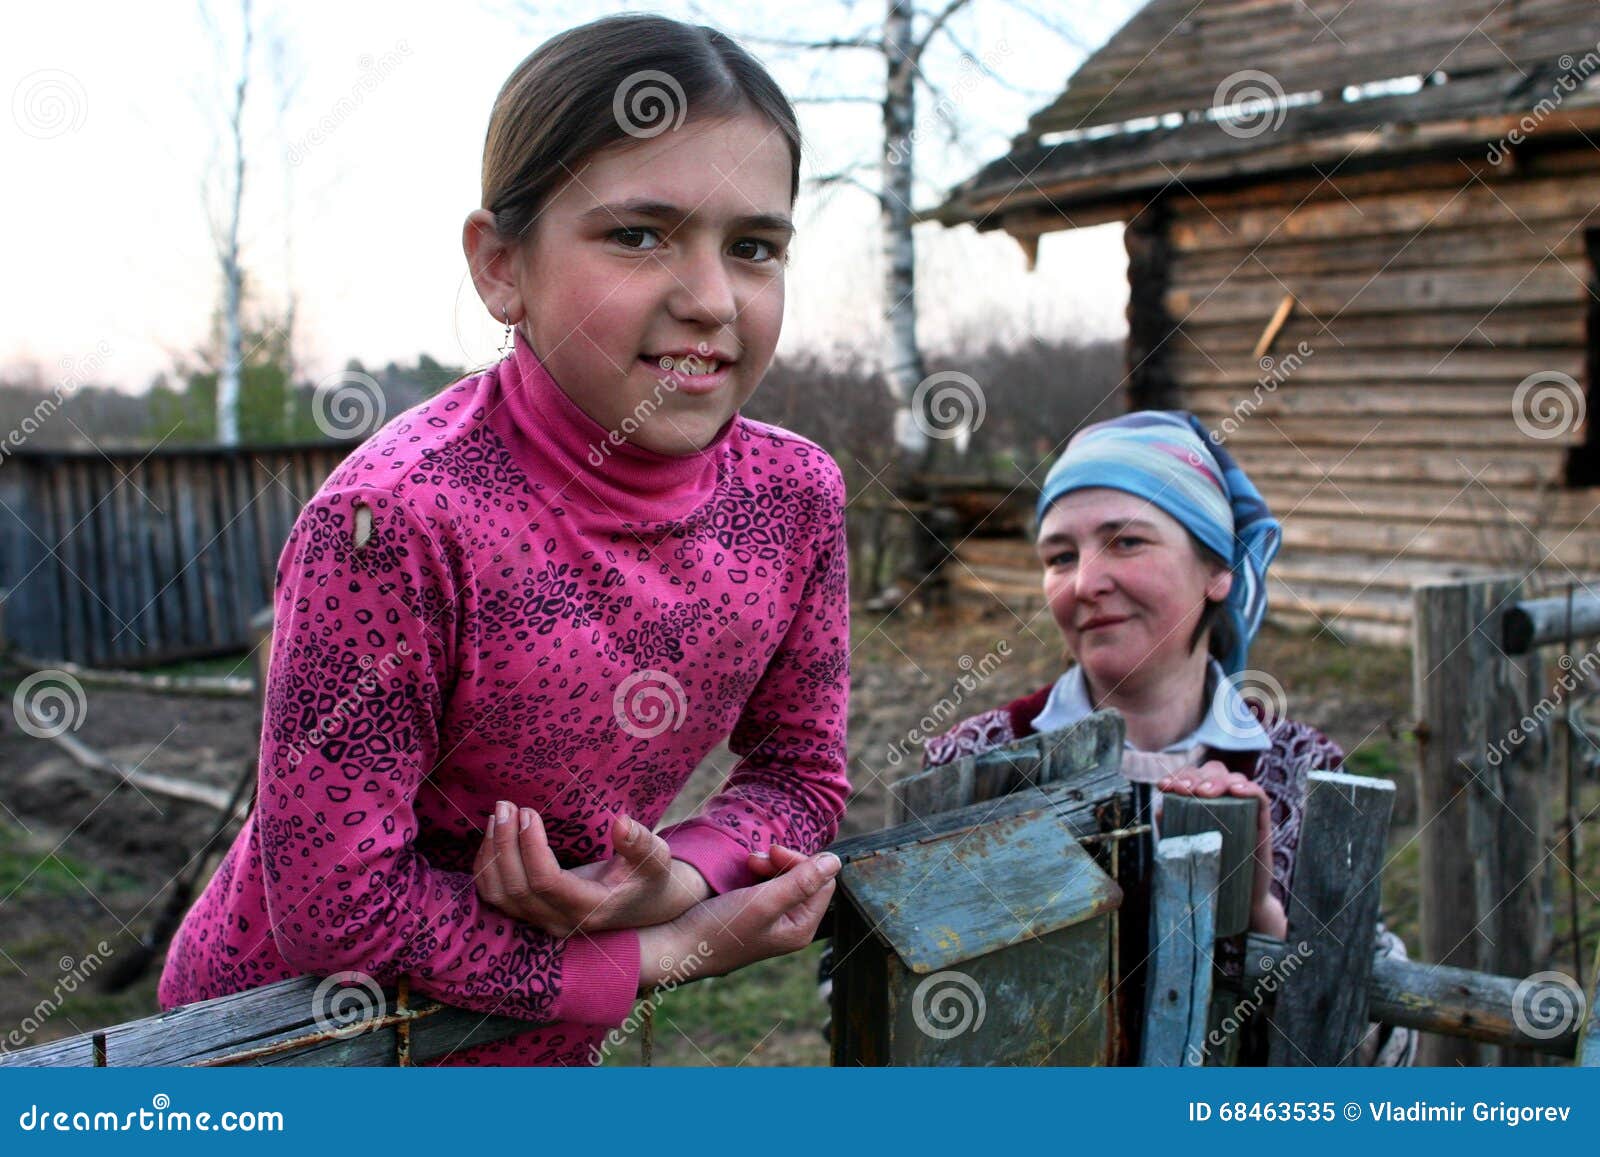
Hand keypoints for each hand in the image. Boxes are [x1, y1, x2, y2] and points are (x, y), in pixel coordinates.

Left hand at [473, 802, 710, 936]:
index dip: (531, 846)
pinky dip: (488, 867)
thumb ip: (639, 843)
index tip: (529, 811)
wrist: (646, 906)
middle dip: (505, 843)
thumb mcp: (656, 858)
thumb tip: (621, 822)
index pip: (546, 882)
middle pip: (517, 888)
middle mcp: (561, 921)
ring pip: (500, 896)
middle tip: (506, 805)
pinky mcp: (532, 915)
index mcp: (590, 908)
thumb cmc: (650, 877)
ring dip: (492, 854)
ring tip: (497, 817)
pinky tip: (494, 837)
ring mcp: (543, 922)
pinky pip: (497, 897)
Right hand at [636, 850, 839, 990]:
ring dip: (769, 864)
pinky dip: (758, 873)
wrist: (676, 944)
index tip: (772, 854)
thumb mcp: (764, 901)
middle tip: (754, 859)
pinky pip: (768, 884)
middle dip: (783, 862)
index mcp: (801, 928)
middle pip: (806, 878)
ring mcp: (772, 920)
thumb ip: (801, 881)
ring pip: (786, 878)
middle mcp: (791, 926)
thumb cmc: (719, 928)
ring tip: (747, 863)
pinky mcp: (754, 914)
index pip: (822, 881)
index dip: (801, 862)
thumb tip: (837, 861)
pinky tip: (742, 871)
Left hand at [1156, 762, 1286, 938]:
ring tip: (1204, 792)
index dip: (1178, 776)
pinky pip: (1260, 797)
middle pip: (1214, 771)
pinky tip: (1236, 791)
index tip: (1163, 786)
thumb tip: (1159, 808)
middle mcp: (1225, 801)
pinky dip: (1250, 788)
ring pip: (1235, 779)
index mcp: (1204, 802)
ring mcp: (1244, 809)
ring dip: (1218, 780)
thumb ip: (1173, 828)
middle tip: (1185, 790)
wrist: (1237, 900)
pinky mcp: (1262, 823)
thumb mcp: (1186, 848)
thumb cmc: (1209, 872)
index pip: (1193, 777)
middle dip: (1196, 776)